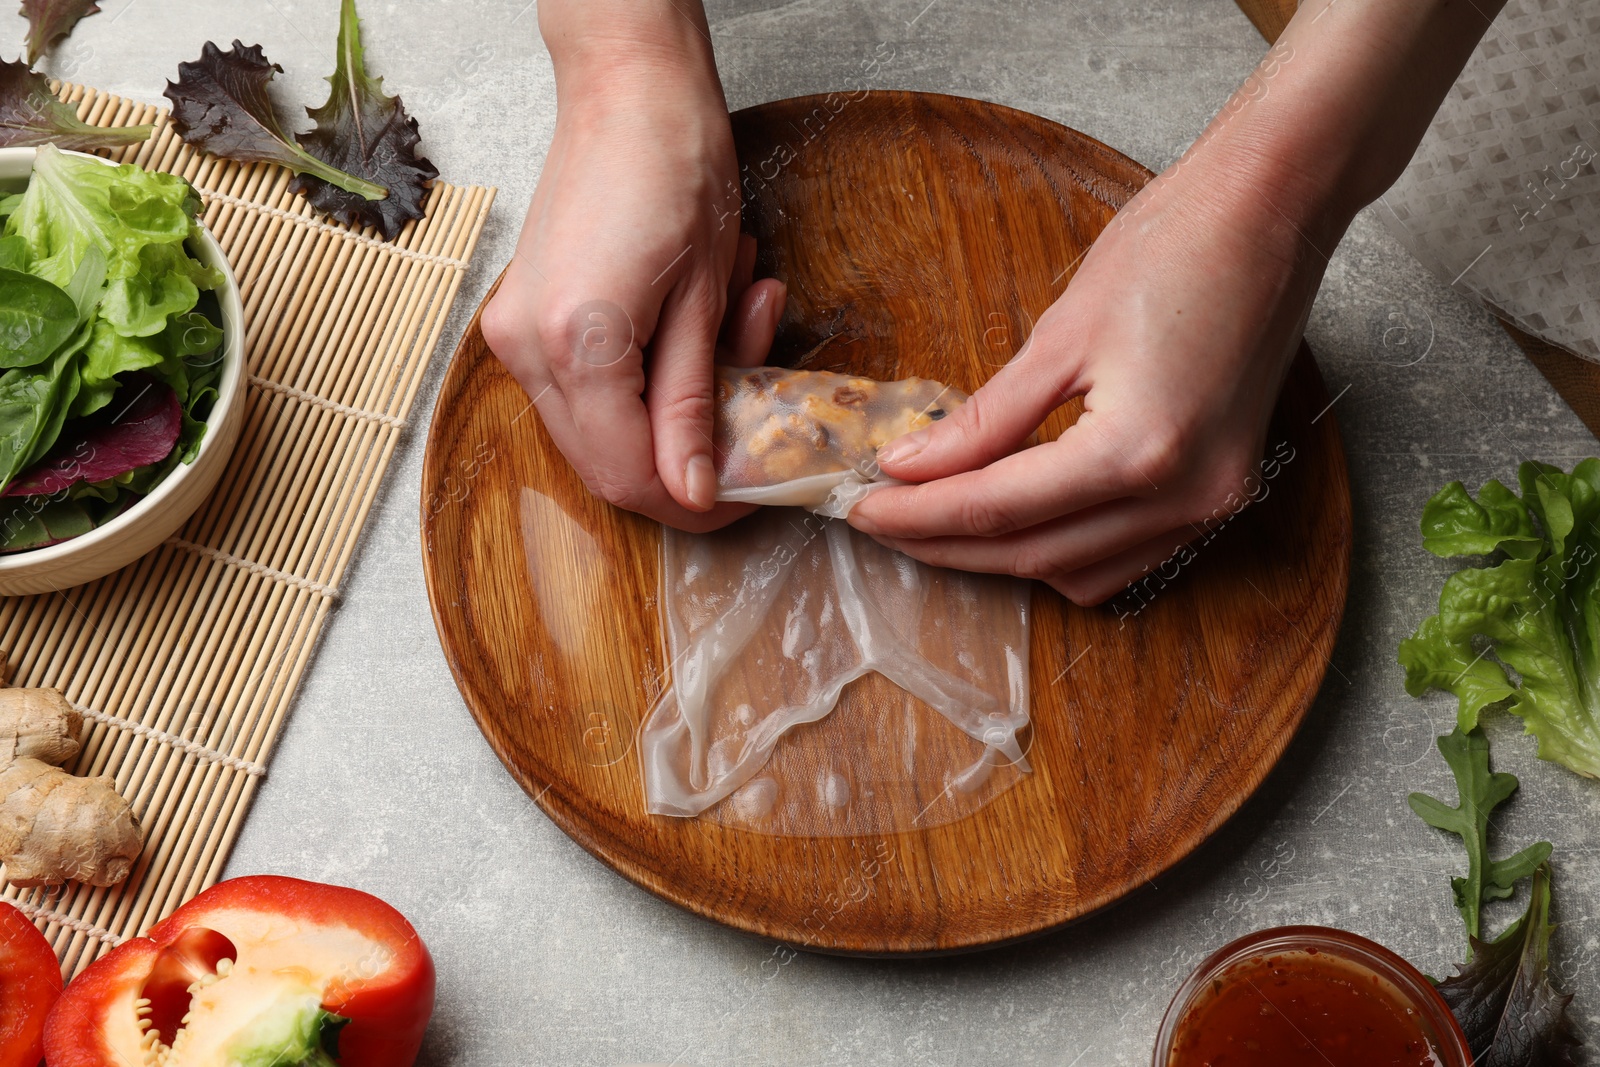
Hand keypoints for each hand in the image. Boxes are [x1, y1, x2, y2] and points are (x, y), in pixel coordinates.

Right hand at [482, 24, 783, 530]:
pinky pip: (585, 389)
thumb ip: (693, 406)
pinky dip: (643, 380)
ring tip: (731, 330)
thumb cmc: (678, 168)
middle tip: (750, 417)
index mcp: (575, 343)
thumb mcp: (707, 300)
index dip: (694, 499)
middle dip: (685, 459)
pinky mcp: (520, 318)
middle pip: (605, 464)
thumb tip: (696, 491)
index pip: (631, 473)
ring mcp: (512, 333)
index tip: (745, 492)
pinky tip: (690, 325)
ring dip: (670, 411)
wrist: (628, 92)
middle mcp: (525, 348)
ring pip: (597, 430)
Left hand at [846, 150, 1343, 604]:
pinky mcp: (1222, 492)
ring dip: (1004, 556)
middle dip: (947, 544)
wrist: (1273, 209)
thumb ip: (982, 420)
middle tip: (879, 522)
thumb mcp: (1060, 334)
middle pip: (1035, 553)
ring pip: (1080, 571)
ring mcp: (1212, 504)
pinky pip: (1127, 556)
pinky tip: (1016, 521)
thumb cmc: (1174, 246)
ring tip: (935, 523)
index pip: (998, 509)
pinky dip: (1063, 549)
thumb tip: (909, 466)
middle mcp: (1183, 497)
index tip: (860, 509)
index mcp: (1139, 452)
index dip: (919, 515)